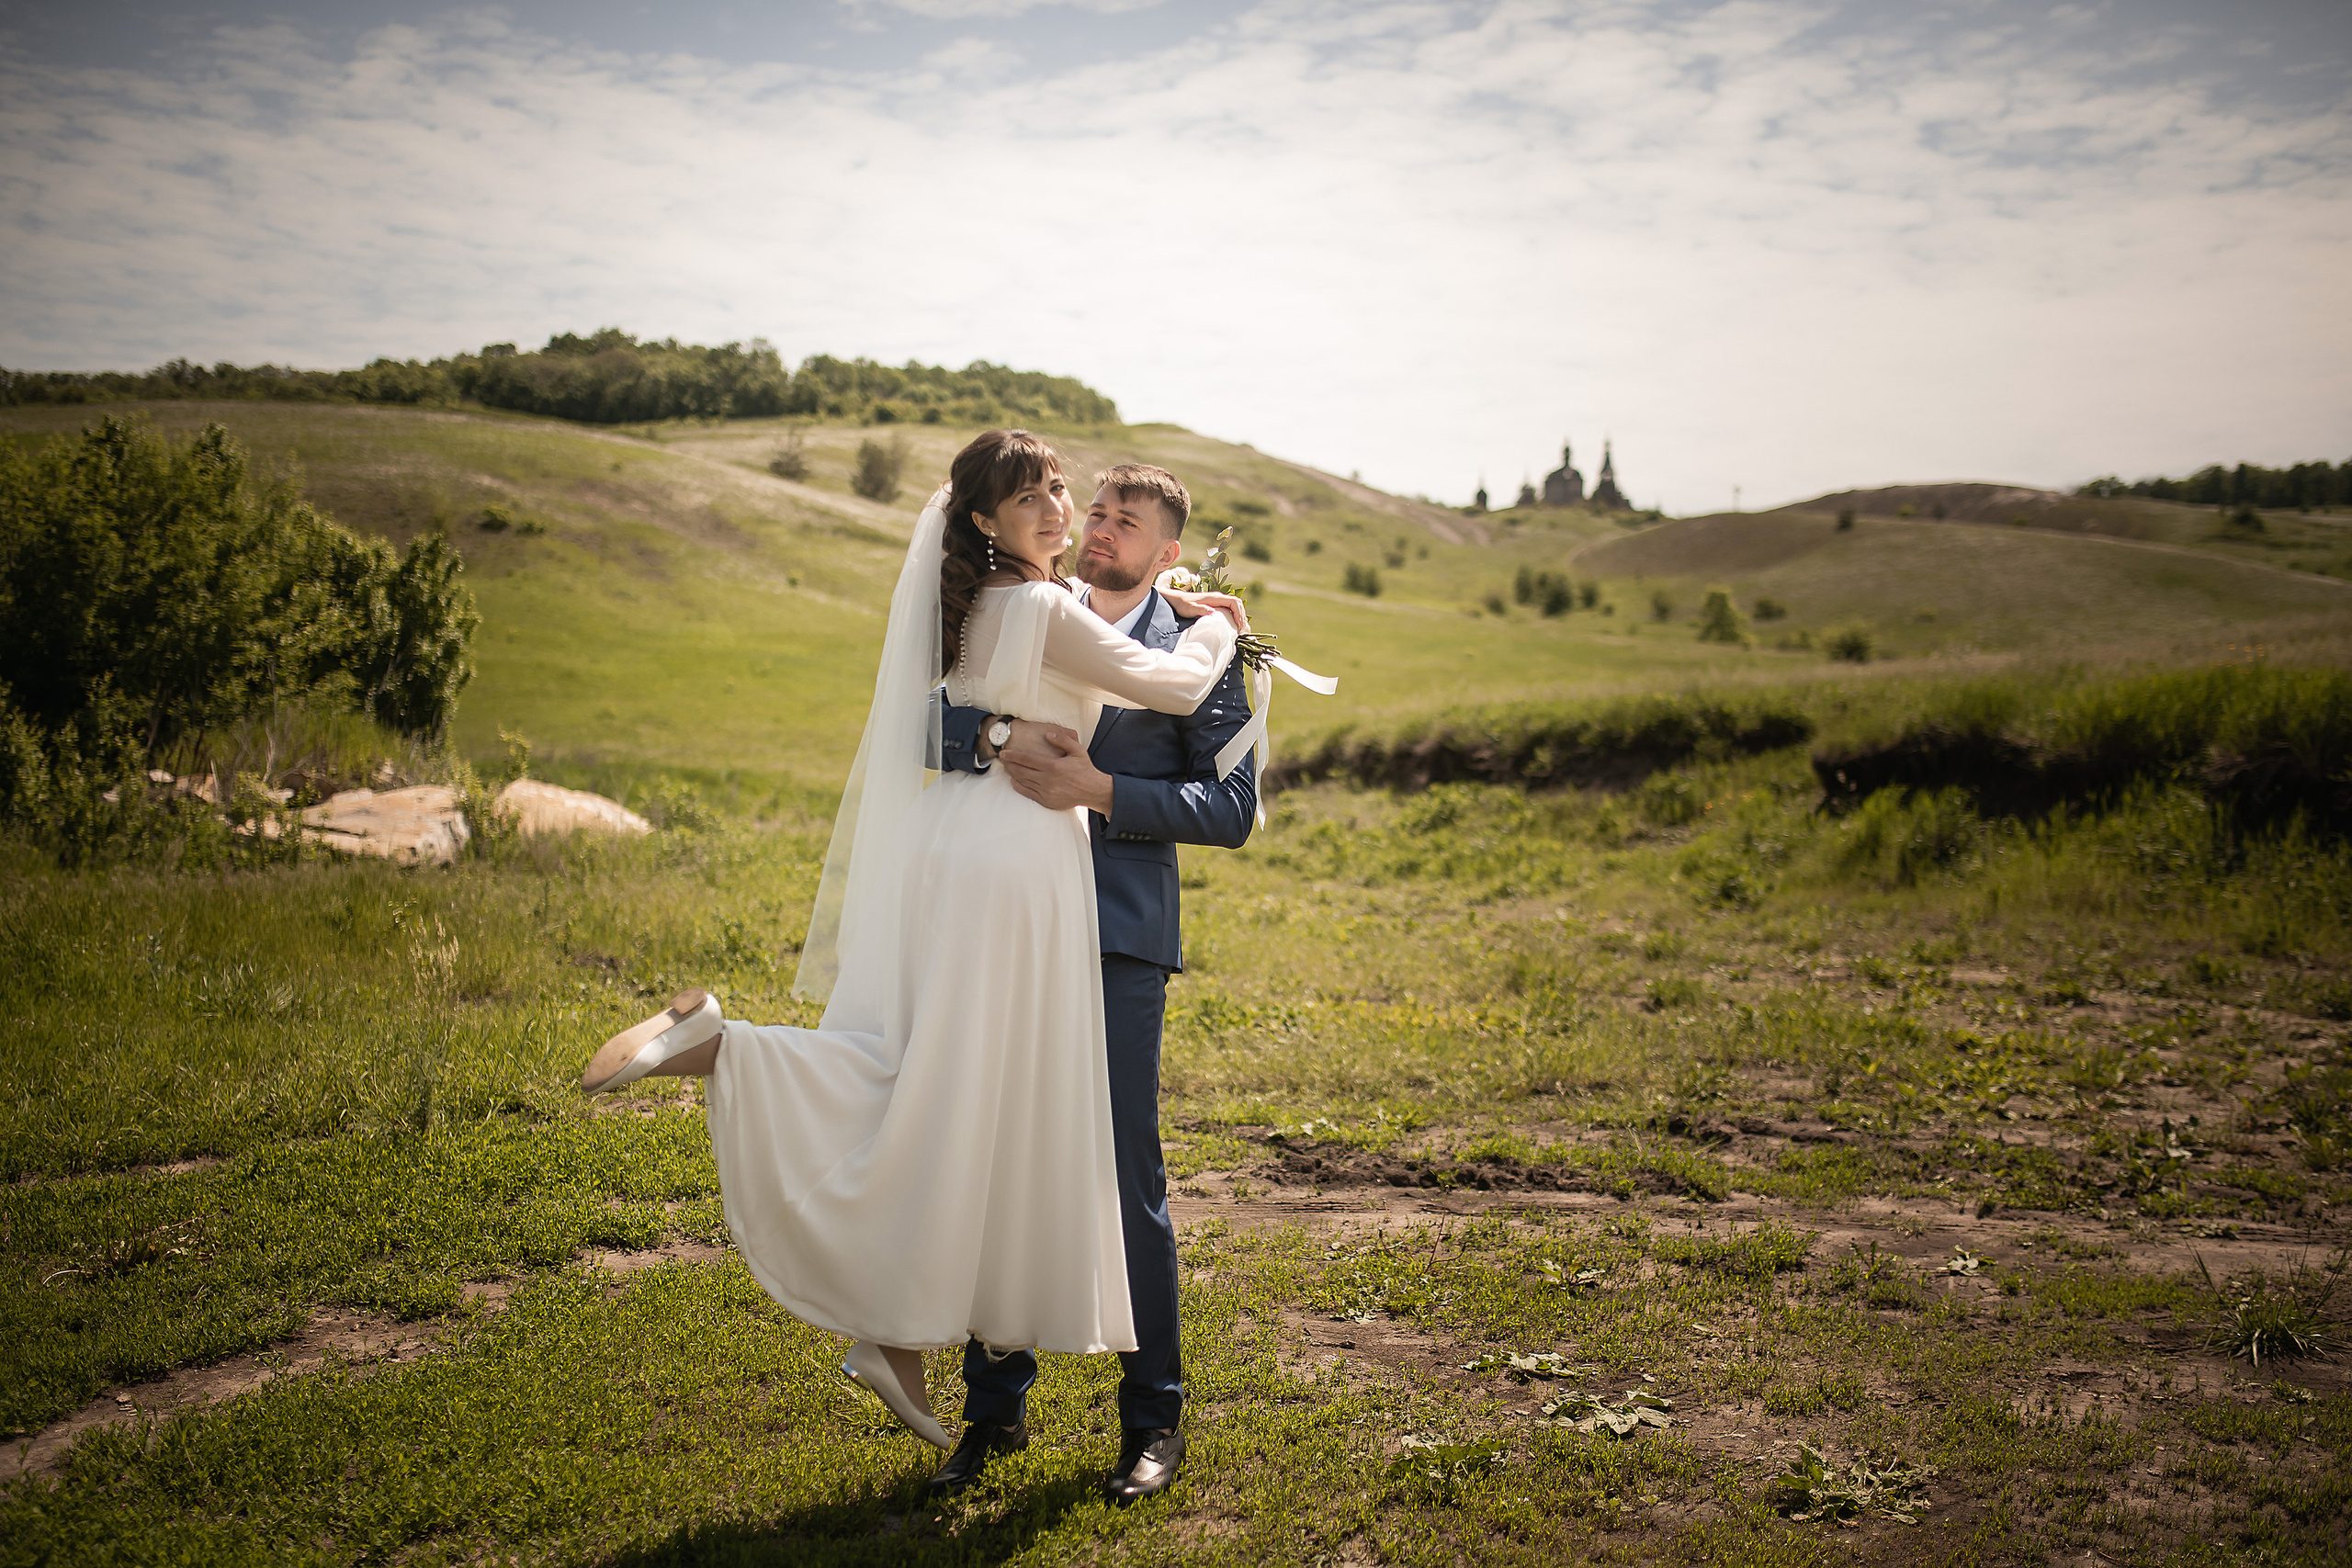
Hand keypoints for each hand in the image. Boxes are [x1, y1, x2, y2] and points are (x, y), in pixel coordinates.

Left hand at [997, 723, 1113, 814]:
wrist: (1093, 791)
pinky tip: (1015, 781)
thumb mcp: (1078, 750)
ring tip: (1007, 768)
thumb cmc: (1085, 769)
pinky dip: (1019, 787)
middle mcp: (1048, 780)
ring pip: (1023, 782)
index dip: (1013, 755)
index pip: (1027, 759)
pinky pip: (1028, 794)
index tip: (1003, 753)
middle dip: (1009, 764)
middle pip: (1021, 771)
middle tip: (1002, 759)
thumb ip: (1062, 740)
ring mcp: (1046, 792)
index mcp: (1053, 766)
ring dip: (1012, 774)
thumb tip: (1047, 735)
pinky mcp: (1047, 801)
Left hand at [1160, 588, 1249, 634]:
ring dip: (1240, 616)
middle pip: (1237, 604)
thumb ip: (1201, 609)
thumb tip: (1212, 612)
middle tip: (1242, 630)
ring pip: (1235, 606)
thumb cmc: (1183, 605)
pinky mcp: (1216, 605)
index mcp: (1215, 598)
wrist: (1177, 600)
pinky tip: (1234, 626)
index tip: (1239, 625)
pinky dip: (1235, 616)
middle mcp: (1219, 598)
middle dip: (1242, 616)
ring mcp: (1218, 601)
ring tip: (1240, 629)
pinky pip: (1230, 609)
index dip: (1239, 613)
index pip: (1234, 602)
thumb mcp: (1191, 609)